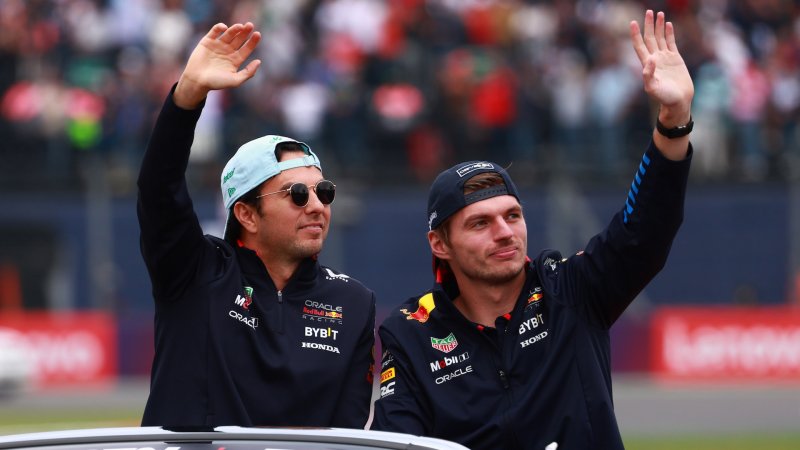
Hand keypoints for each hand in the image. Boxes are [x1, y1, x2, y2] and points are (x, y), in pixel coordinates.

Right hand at [174, 22, 261, 108]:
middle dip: (245, 32)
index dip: (252, 41)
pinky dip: (219, 27)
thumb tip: (259, 61)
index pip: (247, 48)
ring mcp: (218, 45)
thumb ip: (248, 73)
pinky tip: (225, 27)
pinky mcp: (207, 41)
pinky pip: (214, 31)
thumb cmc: (216, 83)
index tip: (258, 34)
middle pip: (239, 39)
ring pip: (229, 34)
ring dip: (235, 29)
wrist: (197, 81)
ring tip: (240, 26)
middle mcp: (228, 51)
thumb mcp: (235, 81)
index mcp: (236, 60)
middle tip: (250, 25)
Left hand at [630, 10, 693, 126]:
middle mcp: (654, 59)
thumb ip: (649, 75)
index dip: (635, 34)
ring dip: (659, 26)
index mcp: (647, 65)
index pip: (639, 46)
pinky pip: (671, 42)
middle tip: (648, 12)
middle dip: (648, 25)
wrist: (679, 101)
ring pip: (660, 38)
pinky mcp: (675, 59)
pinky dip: (669, 33)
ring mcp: (665, 58)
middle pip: (649, 38)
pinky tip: (668, 24)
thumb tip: (650, 59)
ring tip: (659, 14)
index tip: (632, 23)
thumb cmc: (665, 97)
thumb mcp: (653, 88)